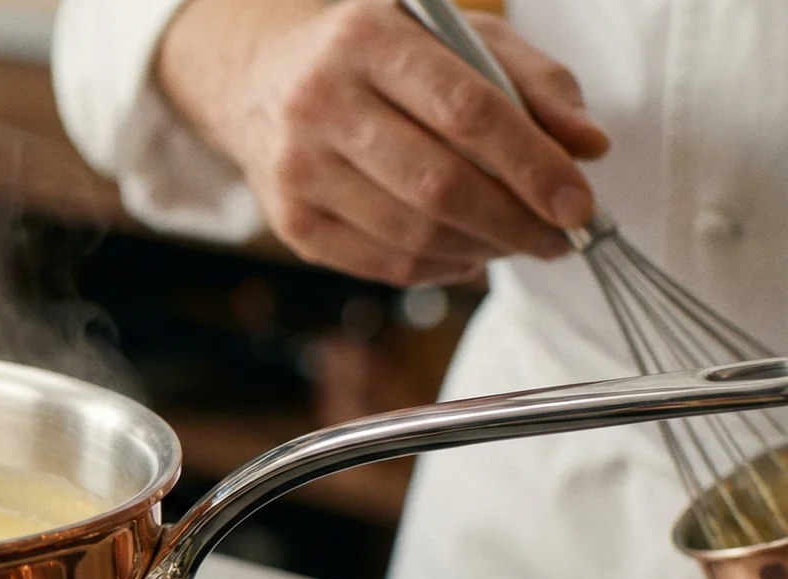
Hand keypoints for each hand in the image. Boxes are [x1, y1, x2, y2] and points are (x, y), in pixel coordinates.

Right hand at [156, 0, 610, 285]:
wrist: (264, 78)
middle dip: (515, 222)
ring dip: (484, 249)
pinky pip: (384, 265)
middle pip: (437, 185)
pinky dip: (442, 268)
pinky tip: (468, 251)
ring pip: (412, 234)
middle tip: (561, 238)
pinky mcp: (291, 222)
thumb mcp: (458, 36)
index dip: (531, 165)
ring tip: (518, 241)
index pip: (465, 111)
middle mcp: (321, 103)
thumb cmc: (381, 54)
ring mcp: (297, 169)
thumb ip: (532, 82)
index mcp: (367, 39)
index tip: (579, 203)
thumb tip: (588, 147)